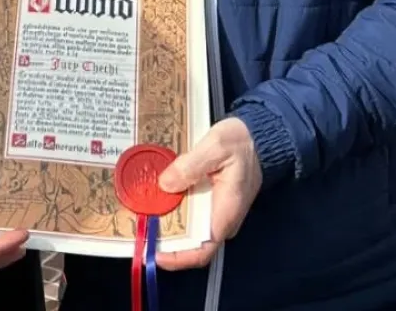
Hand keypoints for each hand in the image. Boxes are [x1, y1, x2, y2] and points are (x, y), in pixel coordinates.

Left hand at [154, 118, 261, 270]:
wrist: (257, 137)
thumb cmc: (242, 142)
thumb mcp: (216, 146)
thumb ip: (190, 165)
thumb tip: (165, 184)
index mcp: (225, 212)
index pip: (202, 250)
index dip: (177, 258)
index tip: (153, 253)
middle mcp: (220, 219)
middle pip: (189, 241)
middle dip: (163, 238)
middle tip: (138, 227)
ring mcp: (214, 211)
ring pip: (187, 227)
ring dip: (165, 222)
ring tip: (141, 212)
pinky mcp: (209, 201)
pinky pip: (189, 212)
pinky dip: (172, 207)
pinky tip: (155, 197)